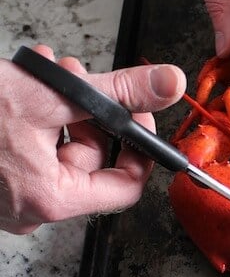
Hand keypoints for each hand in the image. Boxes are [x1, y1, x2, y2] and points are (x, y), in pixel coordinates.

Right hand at [0, 45, 185, 233]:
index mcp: (50, 197)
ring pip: (63, 147)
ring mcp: (10, 196)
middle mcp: (31, 206)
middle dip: (96, 111)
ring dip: (67, 104)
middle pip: (94, 160)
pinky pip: (35, 150)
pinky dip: (41, 115)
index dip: (140, 147)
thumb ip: (117, 92)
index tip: (139, 115)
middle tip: (85, 77)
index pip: (126, 187)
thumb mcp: (50, 93)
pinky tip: (29, 82)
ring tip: (51, 70)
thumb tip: (167, 85)